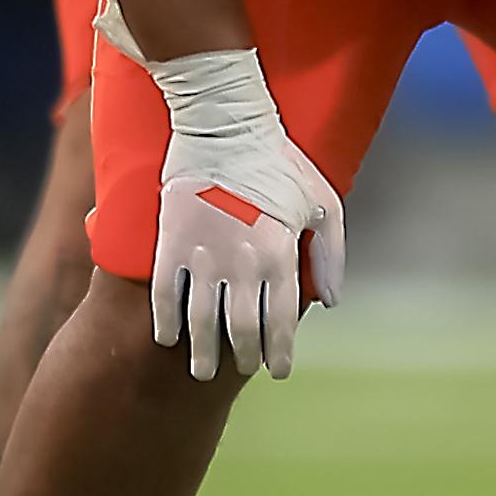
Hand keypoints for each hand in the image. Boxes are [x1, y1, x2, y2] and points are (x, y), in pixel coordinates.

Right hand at [146, 49, 342, 381]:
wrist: (225, 125)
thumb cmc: (280, 163)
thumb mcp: (324, 202)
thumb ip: (331, 254)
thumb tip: (329, 303)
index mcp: (281, 255)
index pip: (282, 322)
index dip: (279, 352)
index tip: (277, 369)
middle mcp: (243, 263)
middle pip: (241, 330)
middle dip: (242, 357)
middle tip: (240, 367)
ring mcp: (204, 255)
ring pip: (201, 321)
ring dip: (202, 352)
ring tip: (202, 369)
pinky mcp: (171, 242)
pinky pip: (165, 295)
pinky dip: (165, 321)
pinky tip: (168, 337)